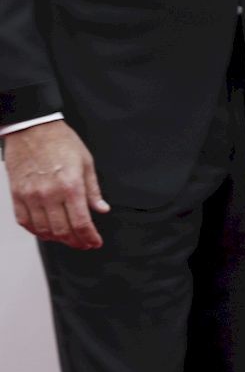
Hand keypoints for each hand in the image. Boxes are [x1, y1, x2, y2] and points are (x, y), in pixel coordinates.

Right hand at [6, 121, 108, 249]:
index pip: (81, 222)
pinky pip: (24, 221)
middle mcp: (49, 194)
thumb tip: (102, 209)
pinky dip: (36, 231)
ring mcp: (30, 195)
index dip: (89, 237)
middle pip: (62, 230)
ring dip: (57, 239)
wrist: (32, 128)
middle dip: (76, 241)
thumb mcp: (86, 163)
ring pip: (43, 229)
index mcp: (70, 186)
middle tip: (84, 243)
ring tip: (68, 239)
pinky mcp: (17, 194)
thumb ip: (93, 190)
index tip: (95, 242)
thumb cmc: (61, 141)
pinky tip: (46, 232)